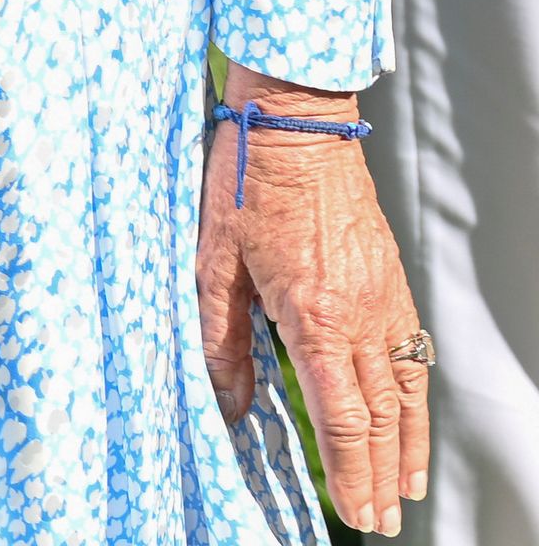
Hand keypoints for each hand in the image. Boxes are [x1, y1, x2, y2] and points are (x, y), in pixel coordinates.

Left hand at [196, 65, 428, 533]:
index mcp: (315, 317)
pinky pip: (412, 353)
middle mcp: (361, 316)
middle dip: (380, 474)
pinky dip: (416, 397)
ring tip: (407, 488)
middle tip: (381, 522)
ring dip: (408, 445)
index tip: (354, 512)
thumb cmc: (247, 184)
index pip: (342, 416)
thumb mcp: (214, 259)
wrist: (299, 125)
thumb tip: (226, 400)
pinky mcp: (392, 281)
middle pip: (380, 416)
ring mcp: (385, 298)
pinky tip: (411, 417)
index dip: (349, 471)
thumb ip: (220, 335)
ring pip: (407, 390)